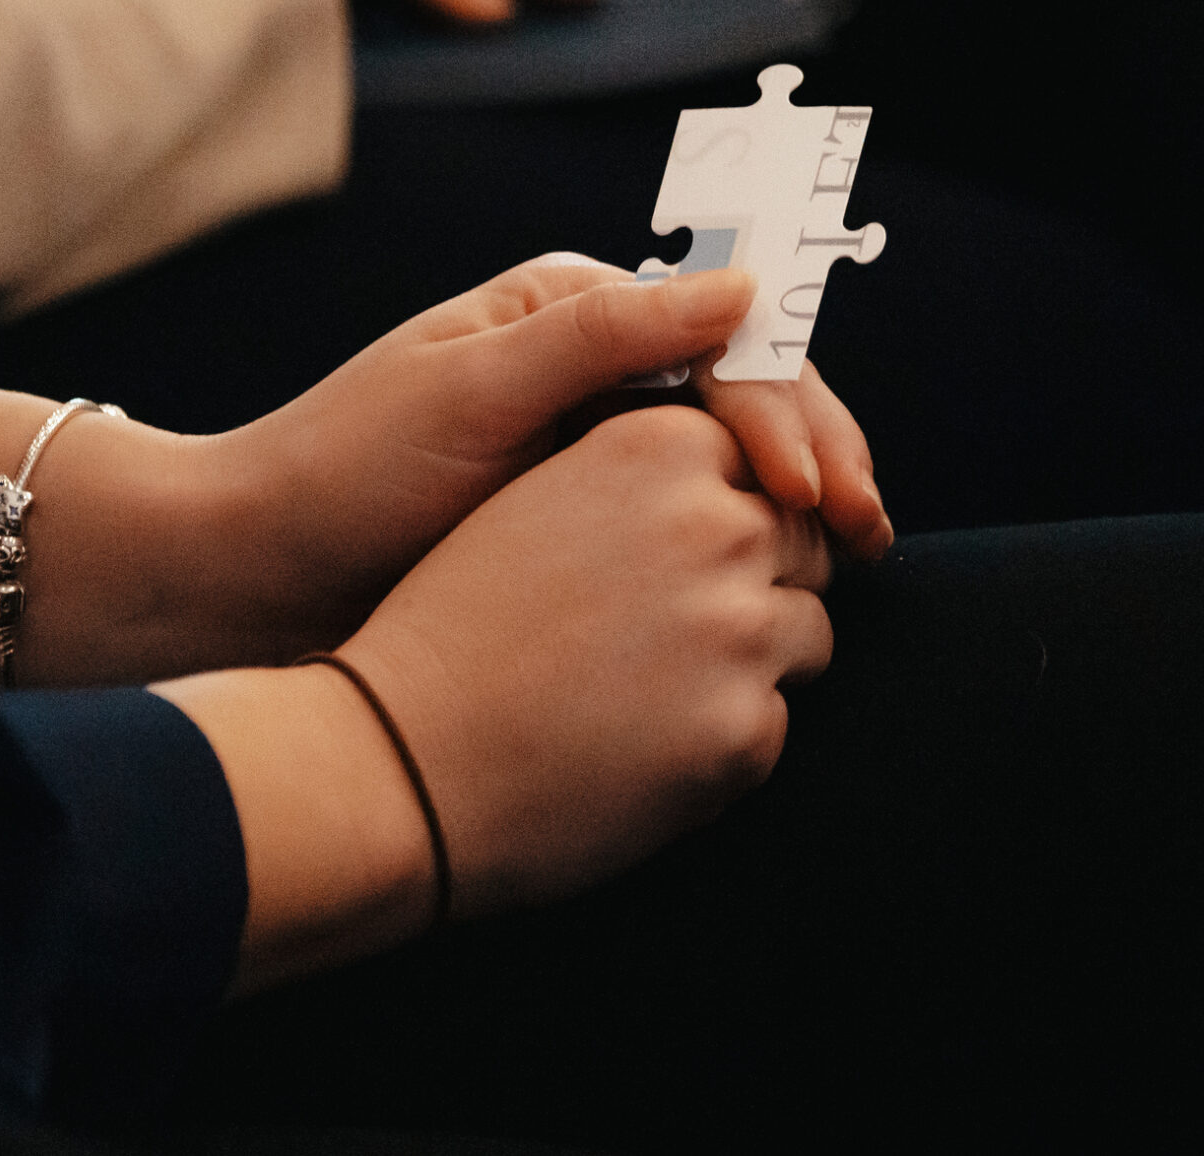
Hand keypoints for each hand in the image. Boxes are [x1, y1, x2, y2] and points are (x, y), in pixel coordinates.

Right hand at [157, 402, 835, 986]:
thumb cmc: (449, 629)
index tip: (713, 546)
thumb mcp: (537, 502)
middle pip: (804, 542)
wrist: (396, 756)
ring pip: (807, 633)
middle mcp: (716, 525)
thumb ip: (641, 476)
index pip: (765, 456)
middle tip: (675, 628)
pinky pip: (776, 725)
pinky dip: (723, 740)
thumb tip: (737, 482)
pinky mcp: (745, 731)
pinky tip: (640, 745)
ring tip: (651, 689)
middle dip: (761, 581)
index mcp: (658, 448)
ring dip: (751, 662)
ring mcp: (739, 631)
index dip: (740, 506)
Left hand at [214, 253, 890, 657]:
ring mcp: (597, 442)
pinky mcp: (589, 517)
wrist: (255, 569)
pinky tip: (784, 587)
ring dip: (800, 498)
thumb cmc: (340, 469)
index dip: (779, 407)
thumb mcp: (465, 392)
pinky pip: (692, 515)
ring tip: (852, 559)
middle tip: (865, 529)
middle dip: (815, 449)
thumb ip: (599, 338)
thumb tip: (745, 285)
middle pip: (745, 390)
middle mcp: (597, 363)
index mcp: (572, 308)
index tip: (808, 489)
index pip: (716, 337)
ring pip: (731, 455)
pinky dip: (747, 543)